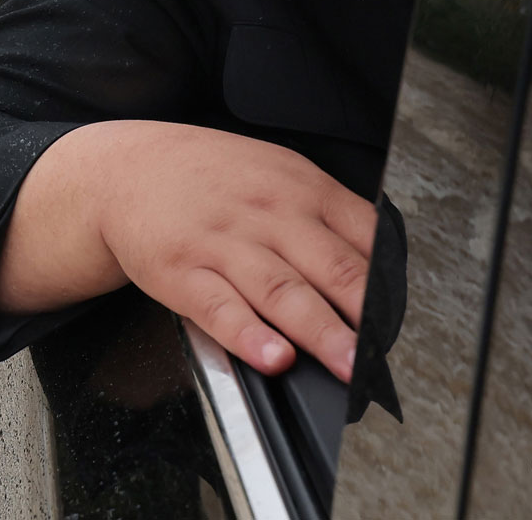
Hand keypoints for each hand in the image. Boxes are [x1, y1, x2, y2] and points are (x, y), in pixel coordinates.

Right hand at [0, 120, 377, 380]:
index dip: (389, 284)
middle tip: (388, 354)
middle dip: (364, 315)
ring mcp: (222, 244)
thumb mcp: (276, 173)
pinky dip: (247, 334)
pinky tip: (270, 355)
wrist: (125, 168)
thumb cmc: (209, 177)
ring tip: (346, 364)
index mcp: (299, 189)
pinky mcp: (181, 272)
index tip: (406, 322)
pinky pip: (219, 308)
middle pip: (328, 266)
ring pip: (281, 291)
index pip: (362, 236)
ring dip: (319, 331)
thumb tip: (384, 264)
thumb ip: (329, 214)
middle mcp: (266, 215)